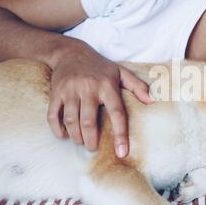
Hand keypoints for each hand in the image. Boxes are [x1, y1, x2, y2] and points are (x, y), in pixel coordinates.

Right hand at [47, 41, 153, 157]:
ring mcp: (70, 91)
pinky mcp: (56, 93)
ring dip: (76, 136)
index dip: (120, 135)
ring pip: (72, 121)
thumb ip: (137, 86)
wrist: (70, 52)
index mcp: (107, 86)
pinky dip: (57, 129)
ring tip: (81, 141)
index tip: (122, 152)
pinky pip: (53, 115)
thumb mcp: (121, 72)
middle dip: (91, 140)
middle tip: (93, 148)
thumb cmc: (99, 66)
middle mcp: (89, 89)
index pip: (117, 113)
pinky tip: (63, 135)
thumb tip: (152, 101)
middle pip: (89, 122)